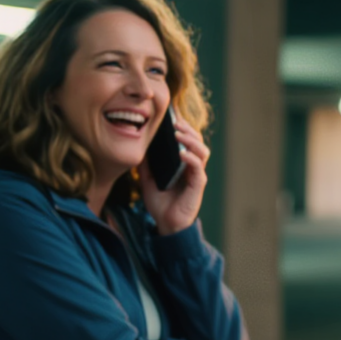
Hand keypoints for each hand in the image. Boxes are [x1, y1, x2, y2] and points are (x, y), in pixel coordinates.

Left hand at [140, 114, 208, 235]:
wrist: (165, 224)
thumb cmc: (160, 202)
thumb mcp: (147, 179)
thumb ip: (145, 164)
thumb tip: (138, 146)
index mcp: (183, 164)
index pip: (187, 140)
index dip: (183, 127)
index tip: (172, 116)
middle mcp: (193, 167)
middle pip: (197, 141)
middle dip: (188, 129)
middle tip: (175, 121)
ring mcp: (197, 175)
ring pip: (202, 151)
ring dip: (192, 141)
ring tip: (178, 134)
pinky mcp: (198, 185)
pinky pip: (198, 168)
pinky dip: (191, 158)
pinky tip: (181, 153)